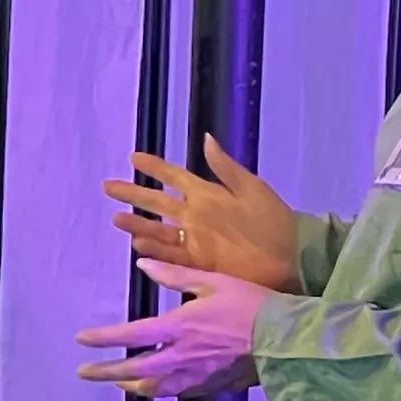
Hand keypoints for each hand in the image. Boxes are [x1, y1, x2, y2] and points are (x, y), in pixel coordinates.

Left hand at [76, 262, 269, 399]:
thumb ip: (175, 276)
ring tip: (118, 383)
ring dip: (131, 386)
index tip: (82, 339)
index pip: (131, 335)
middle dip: (106, 372)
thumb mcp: (213, 281)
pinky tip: (157, 387)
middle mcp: (181, 356)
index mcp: (179, 327)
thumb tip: (143, 264)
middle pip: (134, 369)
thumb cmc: (251, 303)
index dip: (103, 339)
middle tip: (85, 372)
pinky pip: (178, 393)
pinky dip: (162, 391)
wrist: (286, 338)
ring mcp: (196, 376)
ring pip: (154, 388)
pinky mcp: (211, 386)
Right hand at [103, 135, 301, 293]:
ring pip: (159, 230)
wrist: (292, 254)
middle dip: (133, 194)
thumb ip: (224, 167)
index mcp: (208, 194)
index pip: (174, 177)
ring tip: (117, 219)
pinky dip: (156, 251)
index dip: (154, 167)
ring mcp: (195, 240)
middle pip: (157, 203)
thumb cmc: (274, 218)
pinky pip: (172, 256)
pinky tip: (139, 246)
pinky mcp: (200, 262)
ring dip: (138, 225)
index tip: (133, 157)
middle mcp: (196, 216)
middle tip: (108, 186)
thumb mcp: (251, 186)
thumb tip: (205, 138)